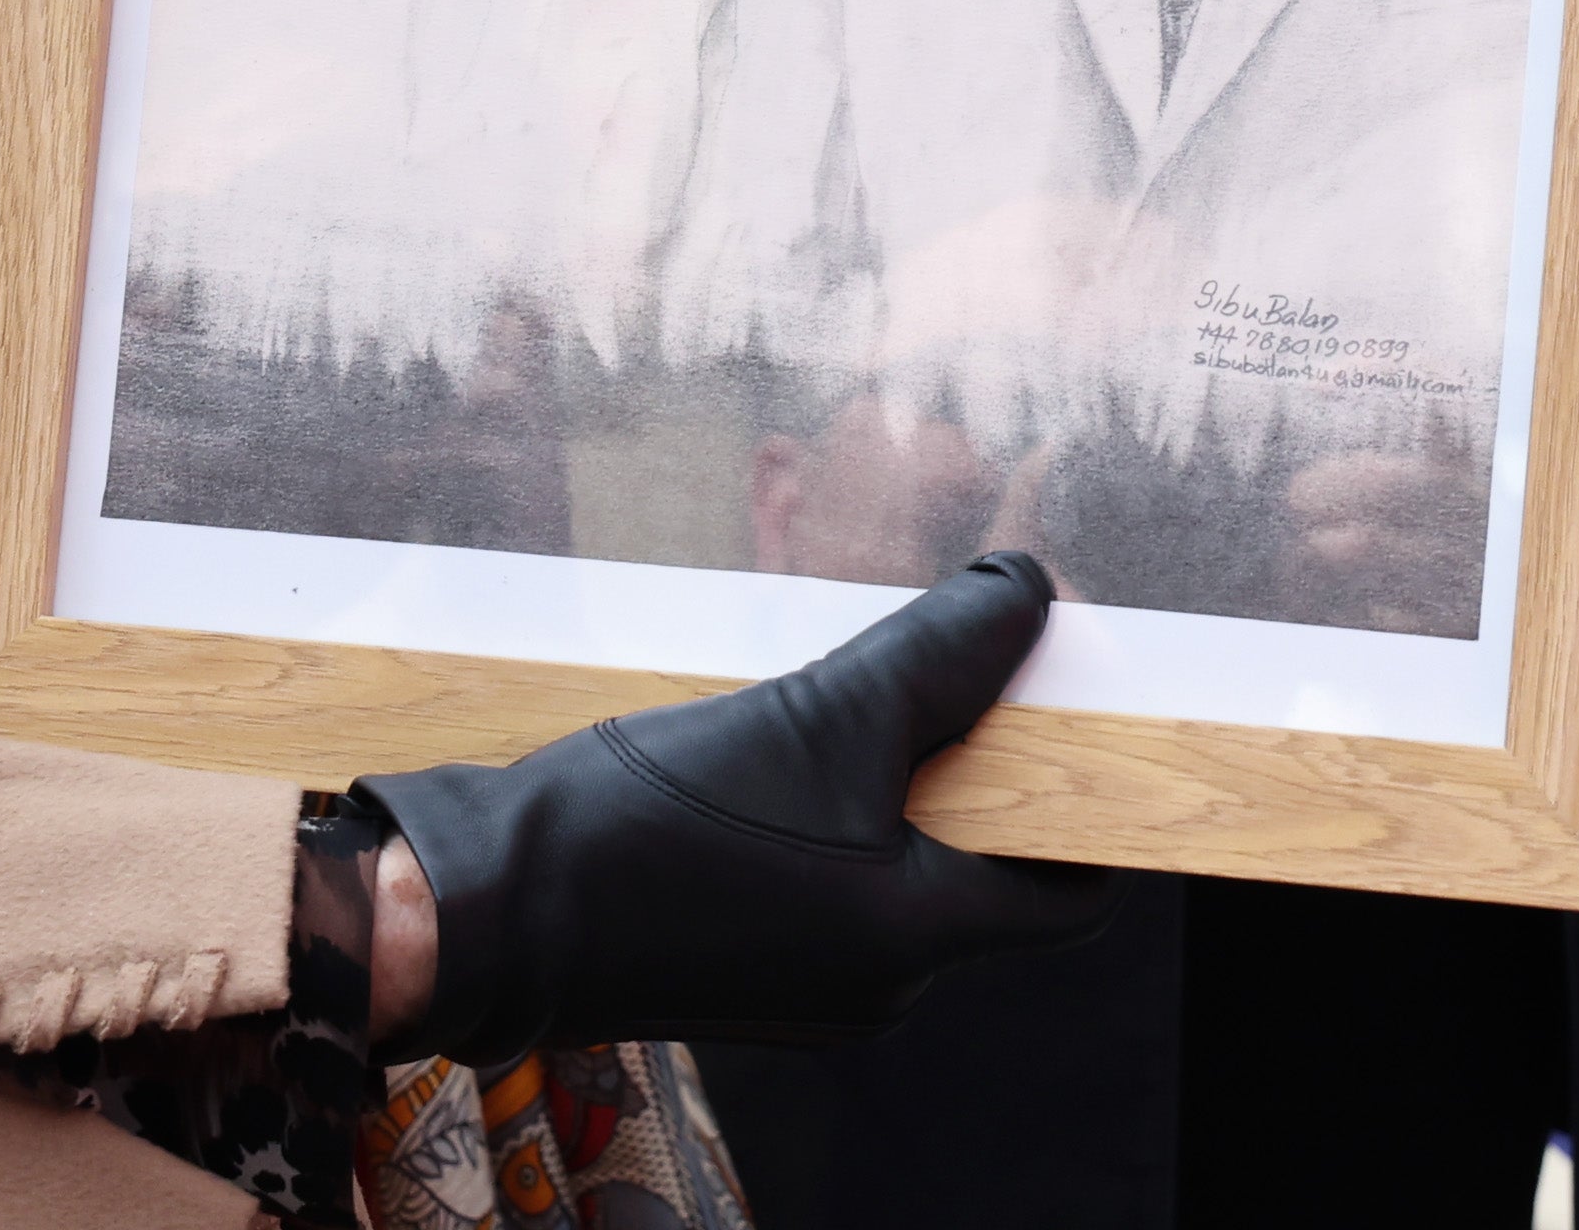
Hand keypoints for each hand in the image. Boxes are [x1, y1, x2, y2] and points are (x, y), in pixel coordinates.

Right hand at [357, 553, 1116, 1064]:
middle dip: (967, 762)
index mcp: (917, 944)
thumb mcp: (818, 715)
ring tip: (838, 688)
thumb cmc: (655, 823)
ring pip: (892, 866)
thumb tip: (1024, 592)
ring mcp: (803, 984)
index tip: (1069, 710)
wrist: (490, 904)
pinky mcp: (739, 964)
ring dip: (884, 776)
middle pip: (975, 865)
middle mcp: (876, 985)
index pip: (1069, 890)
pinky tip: (769, 741)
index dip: (1088, 802)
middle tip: (941, 663)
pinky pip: (822, 880)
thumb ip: (937, 655)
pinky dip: (823, 810)